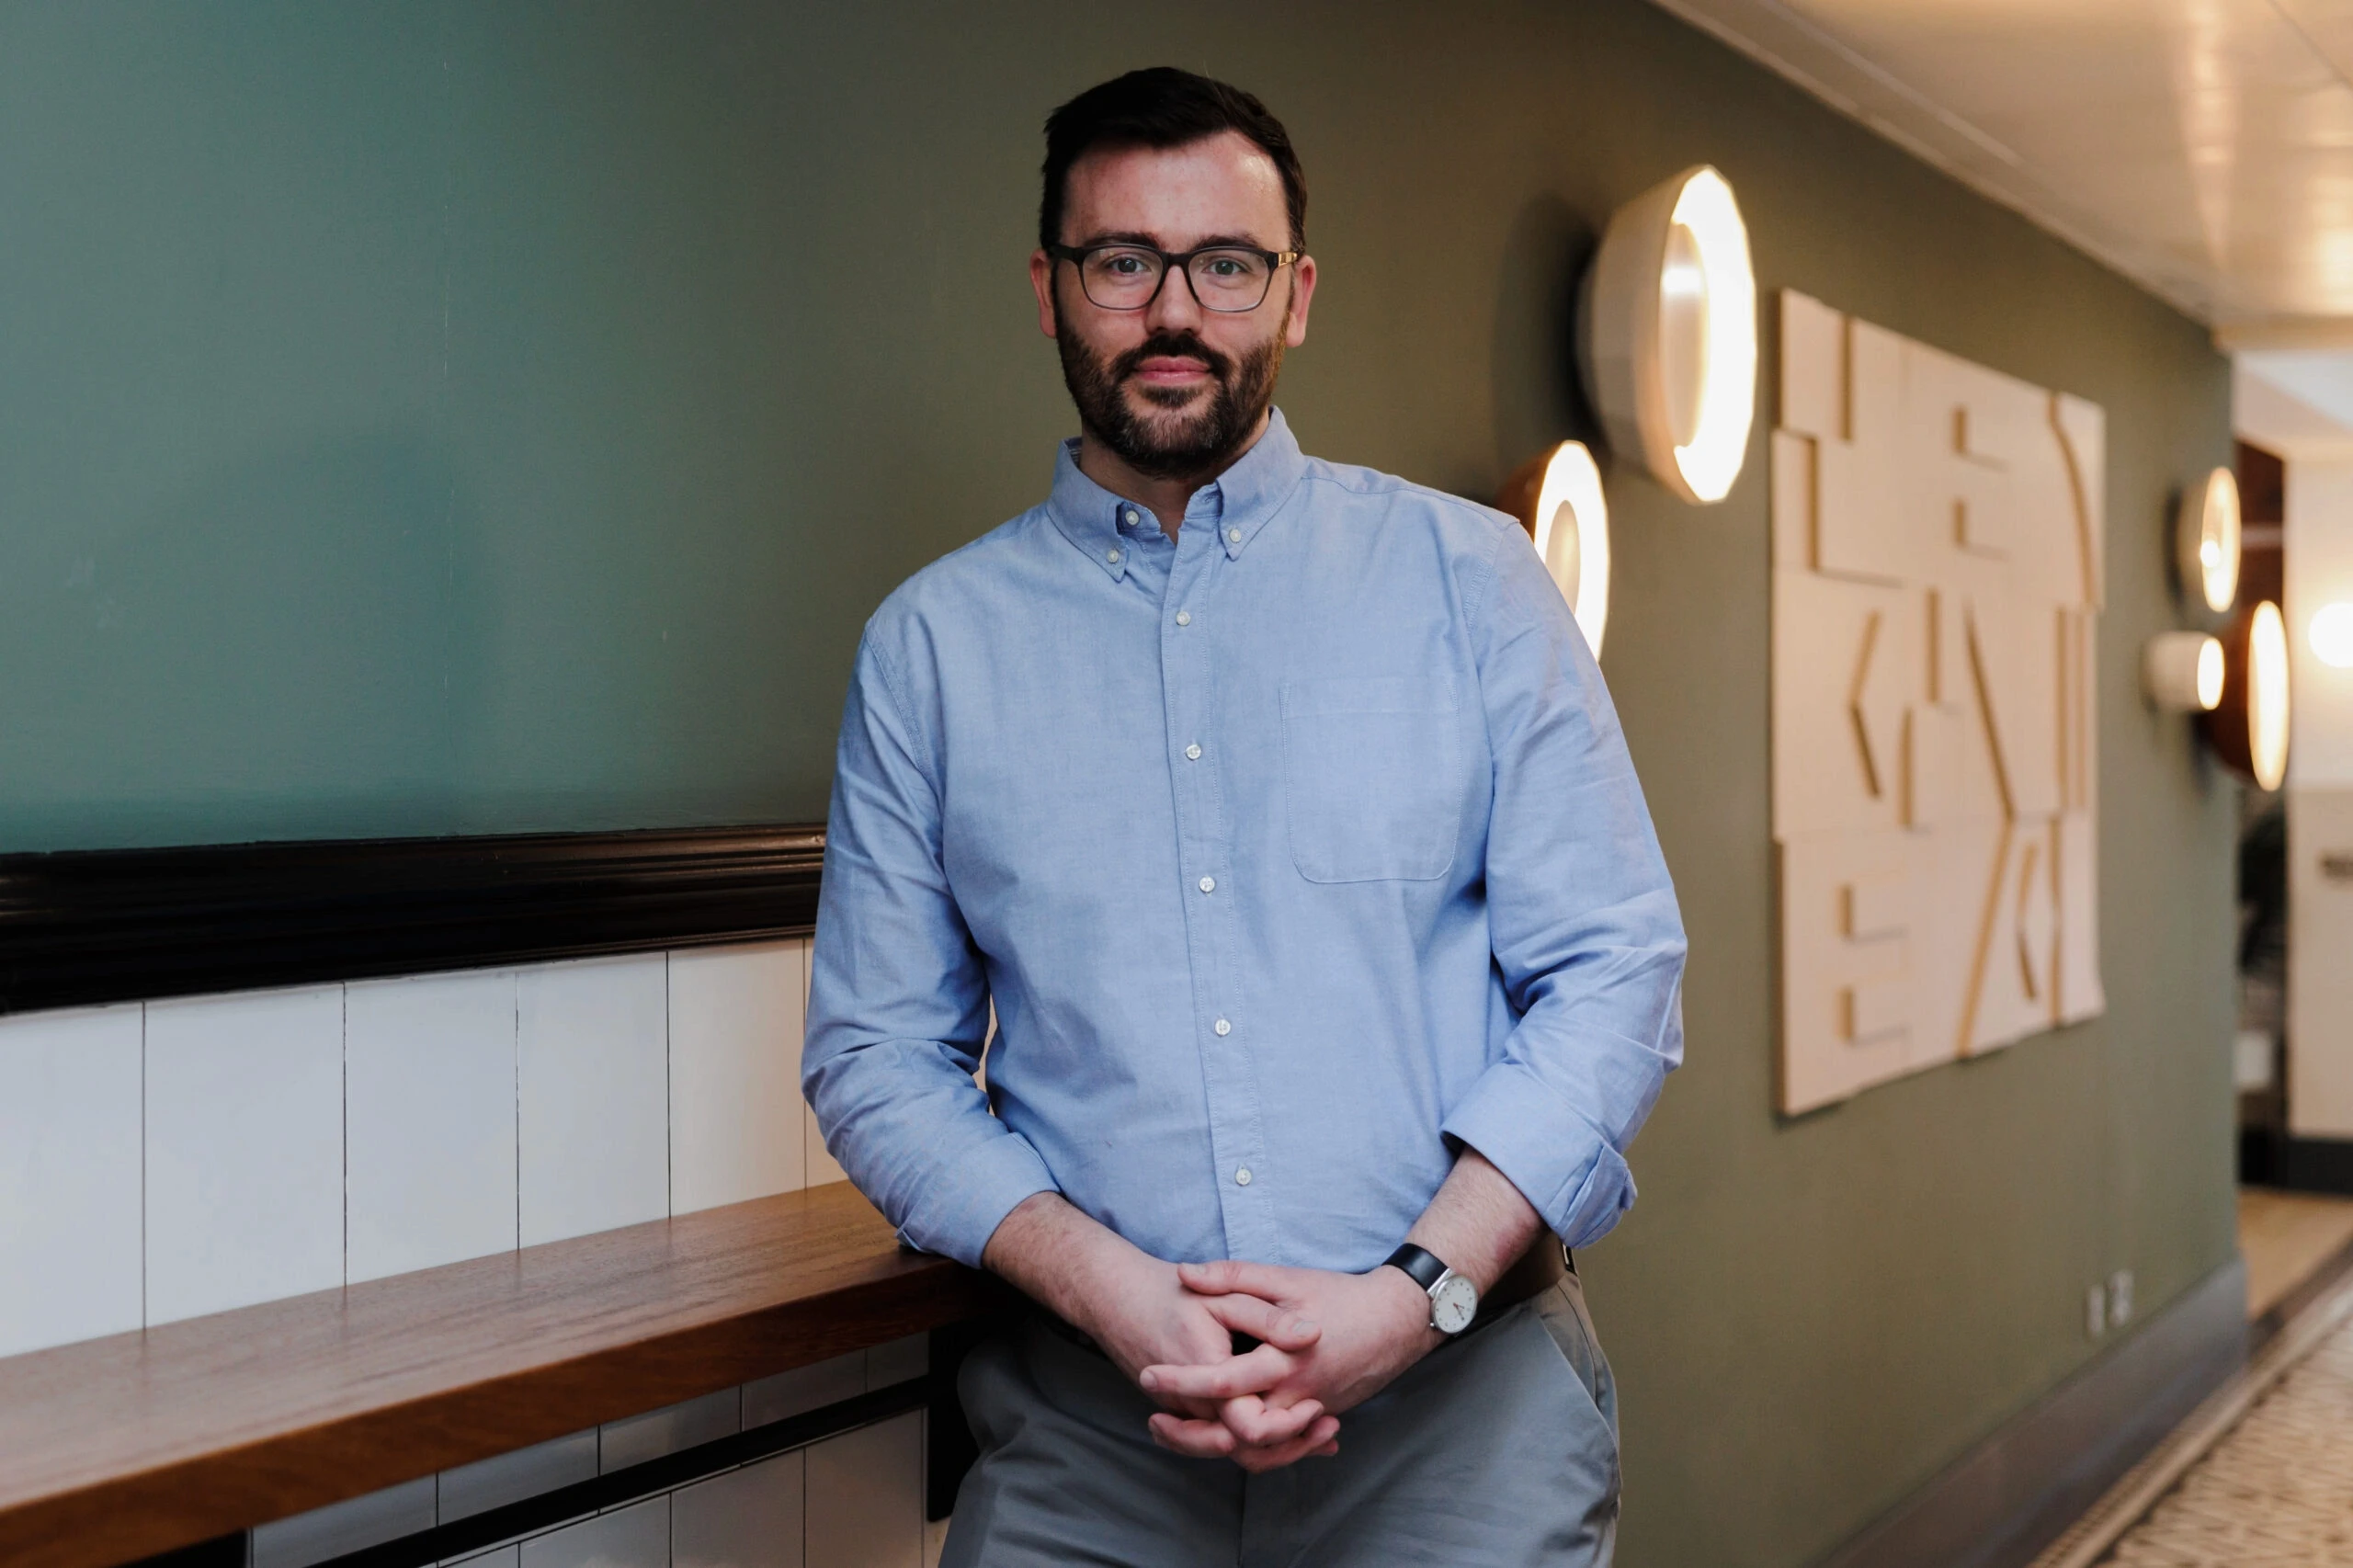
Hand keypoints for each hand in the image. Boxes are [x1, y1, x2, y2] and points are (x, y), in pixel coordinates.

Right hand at [979, 1193, 1336, 1466]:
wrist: (1115, 1300)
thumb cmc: (1170, 1294)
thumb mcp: (1225, 1298)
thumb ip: (1268, 1318)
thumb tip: (1313, 1334)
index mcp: (1207, 1378)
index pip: (1251, 1427)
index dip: (1289, 1426)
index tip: (1319, 1408)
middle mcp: (1194, 1407)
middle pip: (1247, 1451)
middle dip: (1291, 1448)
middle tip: (1328, 1430)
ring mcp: (1186, 1415)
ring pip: (1234, 1452)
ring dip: (1276, 1450)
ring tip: (1316, 1437)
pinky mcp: (1185, 1414)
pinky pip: (1220, 1439)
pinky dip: (1254, 1440)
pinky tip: (1288, 1434)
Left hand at [1140, 1259, 1436, 1466]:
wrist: (1398, 1322)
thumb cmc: (1340, 1296)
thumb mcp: (1285, 1278)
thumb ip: (1233, 1276)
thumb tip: (1185, 1273)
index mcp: (1284, 1359)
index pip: (1223, 1382)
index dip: (1181, 1380)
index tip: (1148, 1374)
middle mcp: (1296, 1395)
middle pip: (1236, 1435)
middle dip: (1192, 1434)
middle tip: (1156, 1419)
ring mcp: (1308, 1412)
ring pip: (1258, 1451)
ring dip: (1216, 1446)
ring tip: (1178, 1430)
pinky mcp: (1315, 1417)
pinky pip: (1277, 1445)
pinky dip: (1248, 1445)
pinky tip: (1220, 1431)